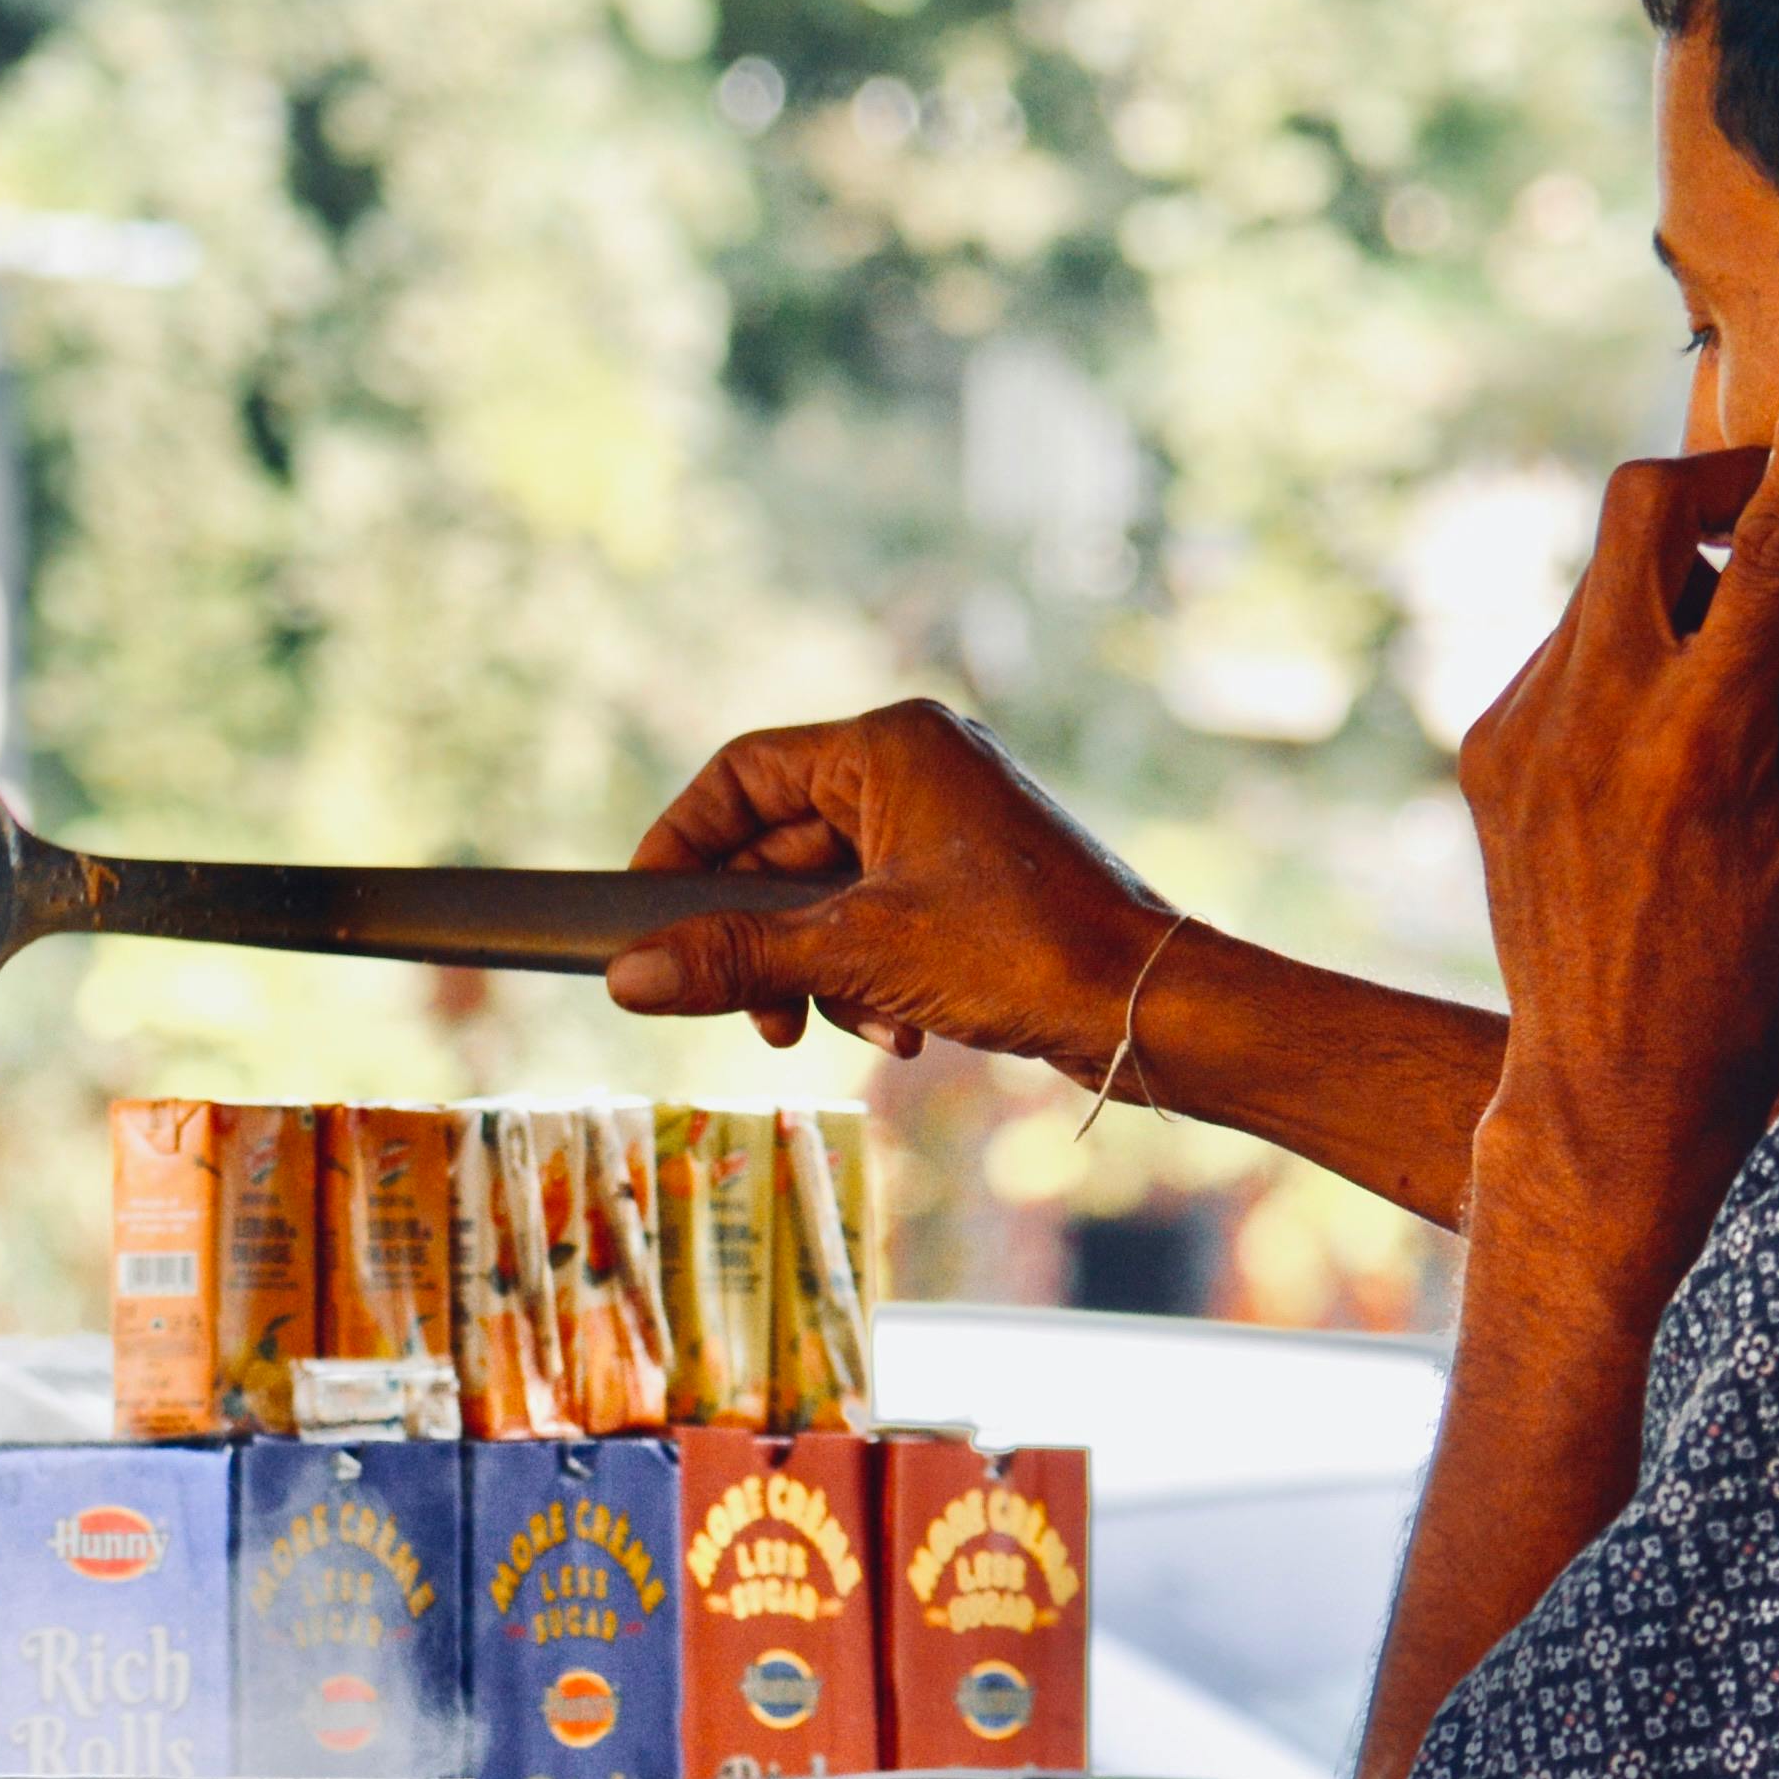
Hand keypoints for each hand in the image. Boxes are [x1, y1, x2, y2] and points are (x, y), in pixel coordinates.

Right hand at [604, 701, 1165, 1065]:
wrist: (1149, 1008)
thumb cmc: (1024, 953)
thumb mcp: (857, 956)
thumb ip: (734, 960)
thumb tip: (628, 979)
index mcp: (890, 746)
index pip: (741, 774)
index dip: (680, 844)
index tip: (643, 916)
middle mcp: (918, 769)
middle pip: (778, 845)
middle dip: (757, 938)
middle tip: (736, 1009)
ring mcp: (947, 826)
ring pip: (824, 897)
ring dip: (815, 973)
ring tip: (839, 1026)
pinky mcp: (969, 884)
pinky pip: (875, 922)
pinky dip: (867, 978)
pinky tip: (901, 1032)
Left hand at [1454, 311, 1778, 1245]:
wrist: (1607, 1093)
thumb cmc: (1758, 992)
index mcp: (1701, 747)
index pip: (1769, 548)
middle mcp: (1591, 720)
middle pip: (1638, 512)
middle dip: (1717, 483)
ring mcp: (1521, 734)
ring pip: (1597, 580)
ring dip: (1676, 579)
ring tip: (1741, 658)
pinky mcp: (1484, 754)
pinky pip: (1563, 649)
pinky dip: (1628, 650)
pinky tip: (1675, 731)